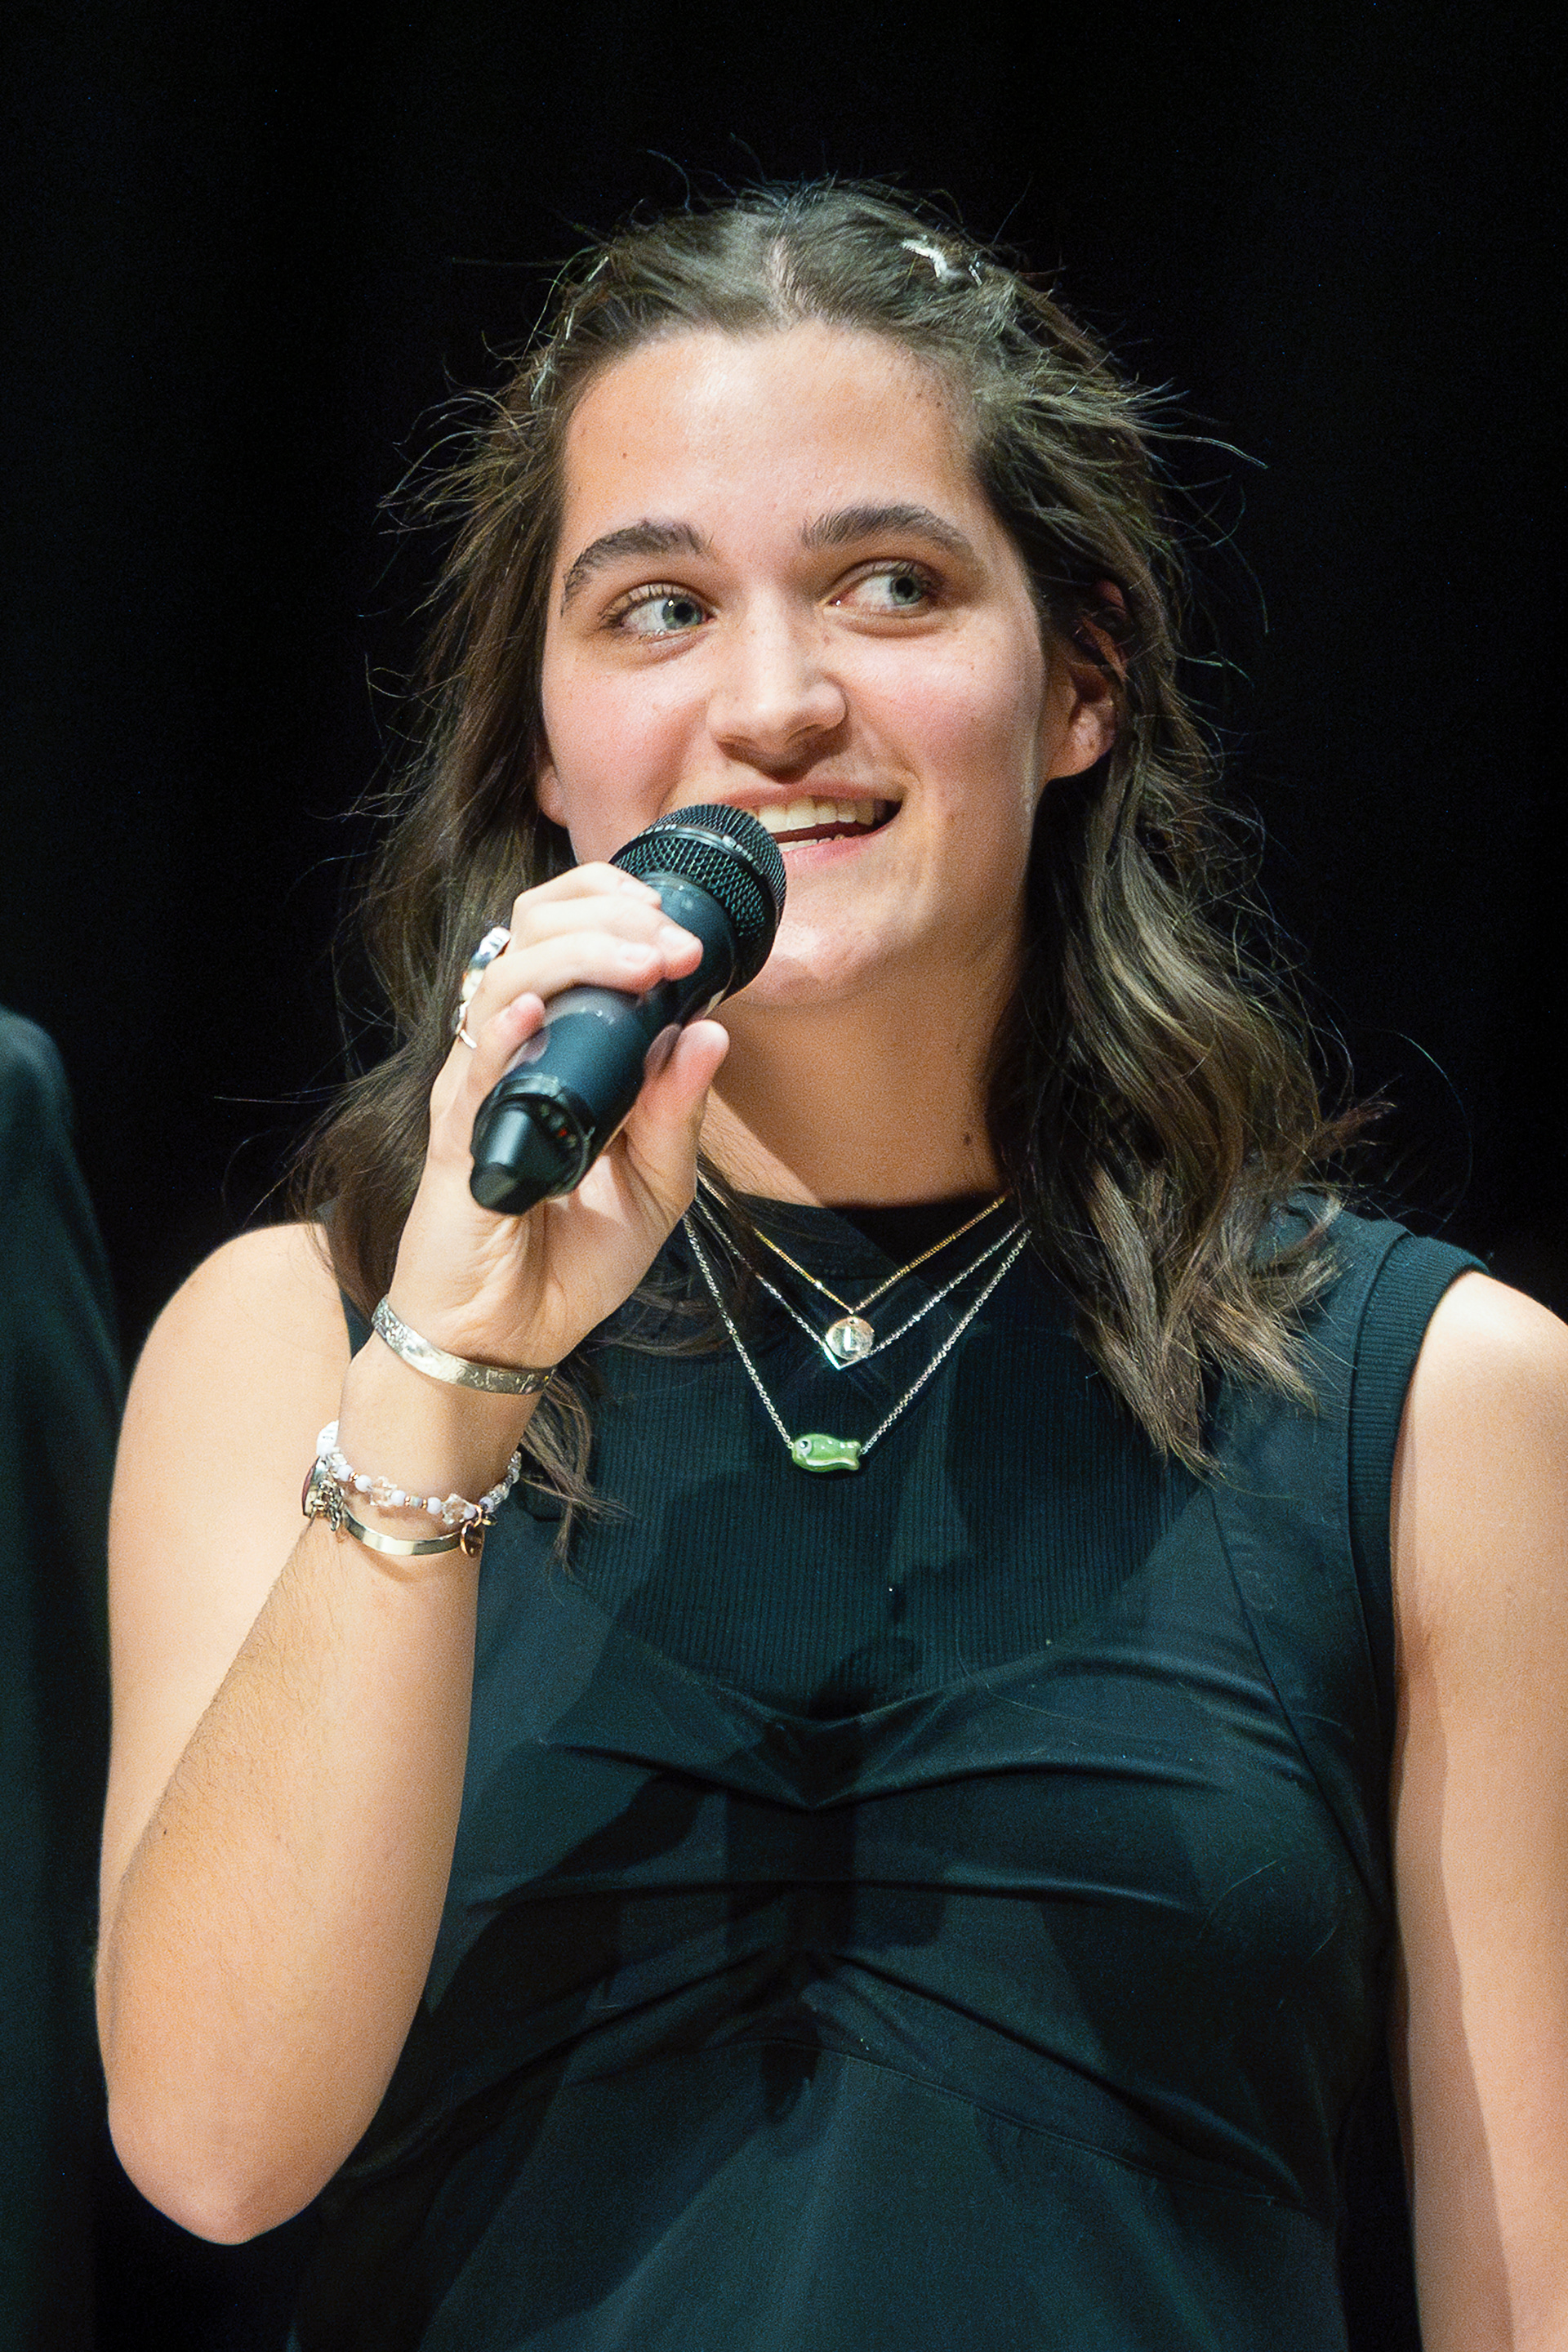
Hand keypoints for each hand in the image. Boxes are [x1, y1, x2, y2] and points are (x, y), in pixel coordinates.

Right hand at [383, 864, 728, 1372]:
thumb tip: (710, 1031)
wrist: (509, 1337)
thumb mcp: (655, 1186)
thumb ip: (678, 1112)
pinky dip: (505, 1031)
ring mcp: (479, 1088)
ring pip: (502, 980)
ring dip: (574, 957)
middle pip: (528, 932)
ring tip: (636, 964)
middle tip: (669, 944)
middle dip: (605, 916)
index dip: (613, 908)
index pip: (565, 934)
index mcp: (556, 1049)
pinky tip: (539, 1013)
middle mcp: (511, 1052)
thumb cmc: (571, 1260)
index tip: (677, 926)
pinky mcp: (458, 1139)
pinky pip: (472, 1068)